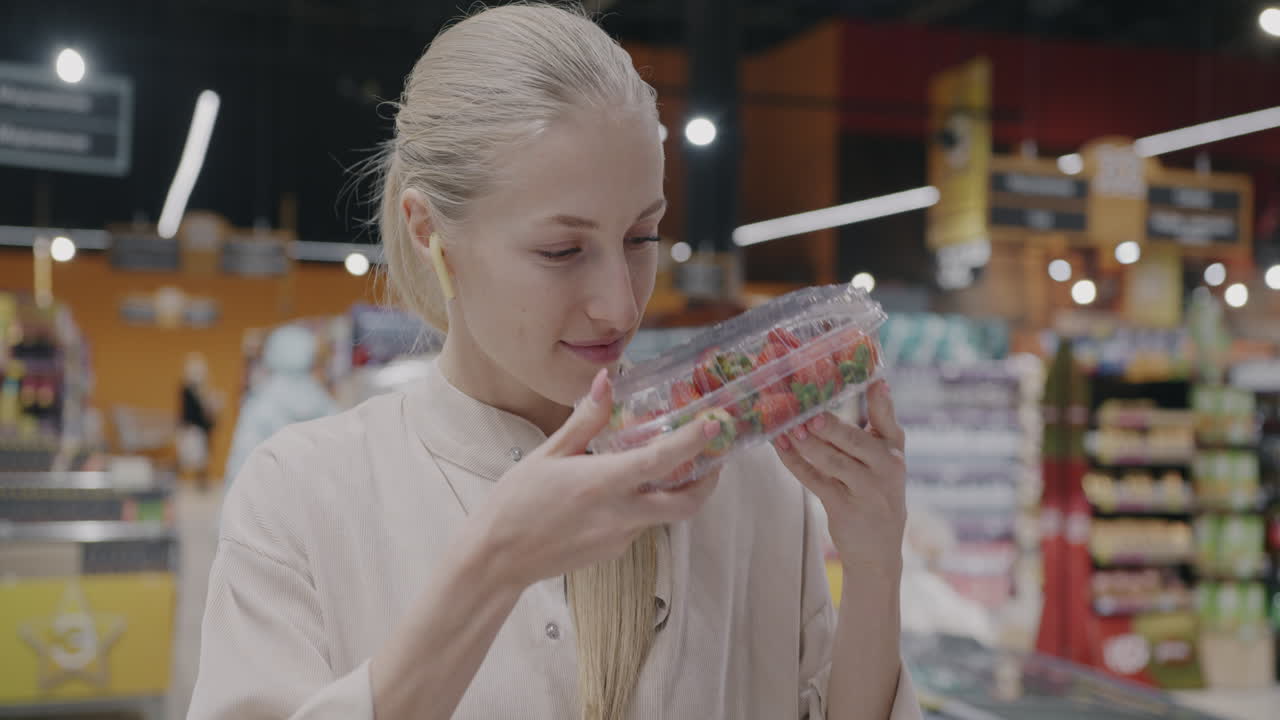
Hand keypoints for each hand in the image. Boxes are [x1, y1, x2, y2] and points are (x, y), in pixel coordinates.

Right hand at [470, 369, 722, 589]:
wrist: (497, 559)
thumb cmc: (515, 502)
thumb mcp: (547, 454)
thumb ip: (585, 420)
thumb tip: (608, 382)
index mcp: (602, 483)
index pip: (662, 461)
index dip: (694, 442)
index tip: (714, 424)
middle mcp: (619, 515)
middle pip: (685, 505)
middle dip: (709, 482)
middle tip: (714, 456)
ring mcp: (619, 537)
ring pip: (664, 515)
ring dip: (676, 491)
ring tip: (673, 464)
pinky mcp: (612, 551)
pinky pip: (640, 524)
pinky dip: (645, 504)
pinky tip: (627, 489)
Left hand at [772, 380, 905, 580]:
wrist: (878, 550)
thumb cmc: (874, 494)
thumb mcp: (881, 463)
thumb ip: (869, 433)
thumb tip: (848, 394)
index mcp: (893, 451)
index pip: (889, 422)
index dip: (882, 401)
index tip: (876, 381)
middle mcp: (885, 468)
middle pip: (855, 442)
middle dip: (831, 427)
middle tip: (809, 413)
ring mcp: (866, 490)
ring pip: (833, 462)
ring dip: (808, 445)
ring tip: (788, 428)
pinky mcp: (845, 508)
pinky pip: (815, 481)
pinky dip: (795, 464)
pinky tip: (781, 448)